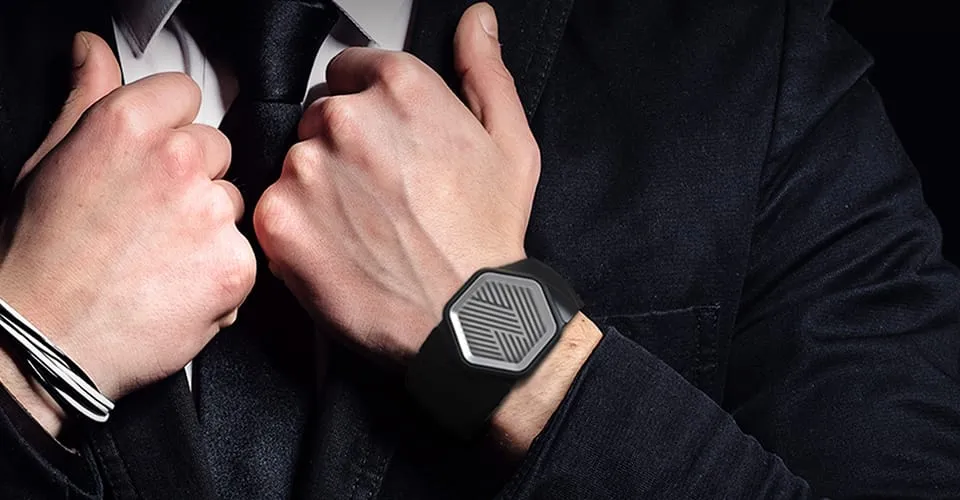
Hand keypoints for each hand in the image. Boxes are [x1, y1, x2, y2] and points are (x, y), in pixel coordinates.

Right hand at [0, 33, 254, 434]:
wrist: (47, 339)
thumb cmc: (43, 254)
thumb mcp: (50, 160)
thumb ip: (87, 96)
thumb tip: (94, 49)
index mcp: (129, 125)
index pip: (187, 94)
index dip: (172, 125)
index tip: (156, 154)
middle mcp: (178, 159)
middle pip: (217, 149)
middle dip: (195, 178)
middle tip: (152, 217)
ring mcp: (212, 212)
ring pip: (233, 203)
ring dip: (210, 226)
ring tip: (160, 259)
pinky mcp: (236, 263)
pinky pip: (244, 255)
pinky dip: (221, 275)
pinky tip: (178, 287)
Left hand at [254, 4, 536, 360]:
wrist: (465, 317)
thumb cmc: (488, 234)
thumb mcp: (510, 142)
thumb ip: (484, 70)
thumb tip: (476, 22)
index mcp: (400, 87)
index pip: (350, 71)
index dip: (367, 109)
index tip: (383, 147)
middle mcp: (347, 118)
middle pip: (320, 116)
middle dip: (343, 149)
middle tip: (380, 196)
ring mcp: (307, 168)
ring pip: (296, 162)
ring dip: (318, 188)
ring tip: (363, 228)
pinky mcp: (279, 219)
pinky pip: (273, 206)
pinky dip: (297, 227)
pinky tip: (339, 248)